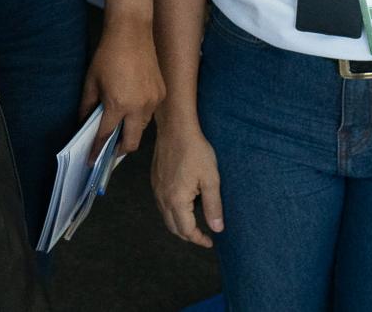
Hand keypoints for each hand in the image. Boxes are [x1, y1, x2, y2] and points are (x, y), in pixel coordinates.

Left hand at [80, 16, 163, 156]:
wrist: (132, 32)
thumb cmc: (108, 55)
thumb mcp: (91, 82)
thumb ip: (87, 107)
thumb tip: (84, 124)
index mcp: (119, 105)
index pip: (107, 136)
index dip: (98, 150)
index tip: (93, 160)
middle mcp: (139, 107)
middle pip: (131, 142)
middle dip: (119, 150)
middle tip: (109, 149)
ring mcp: (153, 101)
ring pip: (142, 128)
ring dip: (130, 131)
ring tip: (119, 126)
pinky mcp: (161, 93)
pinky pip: (150, 113)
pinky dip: (140, 116)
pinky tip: (131, 108)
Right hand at [151, 116, 223, 247]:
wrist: (176, 129)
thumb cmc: (196, 151)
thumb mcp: (211, 179)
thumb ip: (213, 206)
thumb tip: (217, 229)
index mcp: (176, 200)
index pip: (186, 230)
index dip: (199, 239)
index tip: (210, 241)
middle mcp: (162, 198)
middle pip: (173, 227)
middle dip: (188, 235)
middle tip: (204, 236)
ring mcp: (156, 189)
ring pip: (166, 217)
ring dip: (179, 224)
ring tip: (196, 223)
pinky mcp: (155, 181)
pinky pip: (162, 204)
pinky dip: (172, 212)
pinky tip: (184, 205)